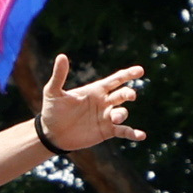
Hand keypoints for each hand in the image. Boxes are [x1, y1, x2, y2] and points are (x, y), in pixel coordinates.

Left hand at [28, 57, 147, 155]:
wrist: (51, 133)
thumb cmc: (52, 110)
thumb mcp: (53, 92)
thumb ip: (59, 75)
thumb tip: (62, 56)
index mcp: (95, 90)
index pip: (115, 80)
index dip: (128, 74)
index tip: (140, 70)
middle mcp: (104, 102)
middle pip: (122, 94)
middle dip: (128, 93)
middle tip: (130, 95)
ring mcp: (106, 117)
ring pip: (122, 113)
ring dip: (122, 114)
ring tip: (115, 118)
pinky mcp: (106, 131)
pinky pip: (123, 131)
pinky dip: (133, 133)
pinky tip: (141, 136)